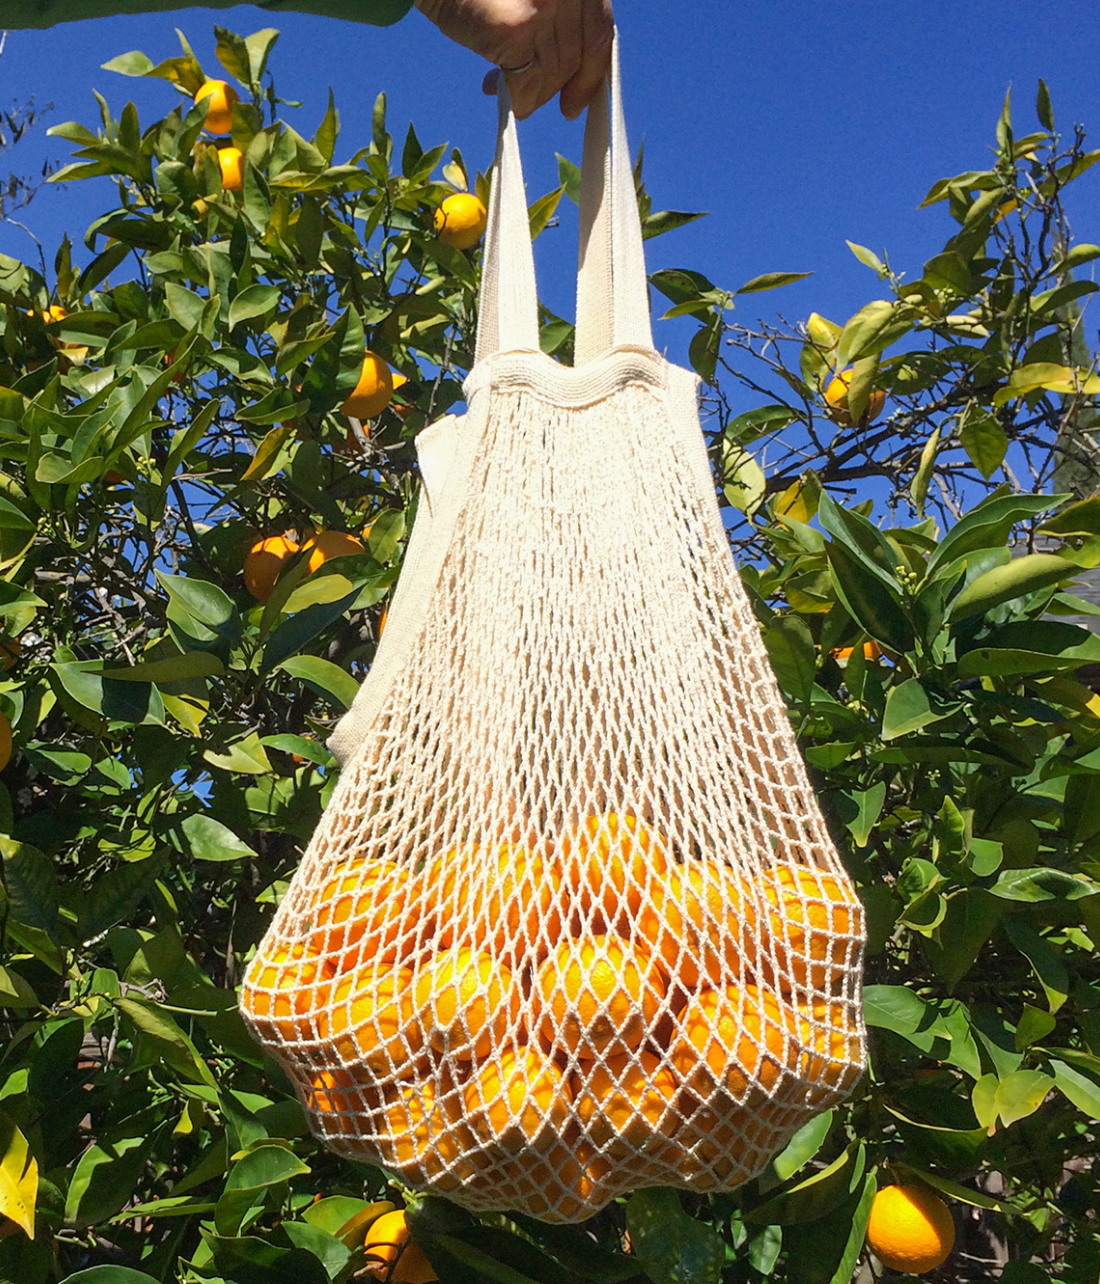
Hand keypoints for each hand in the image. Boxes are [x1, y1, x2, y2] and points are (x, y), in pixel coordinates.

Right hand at [414, 0, 613, 119]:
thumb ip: (556, 17)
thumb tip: (565, 74)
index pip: (600, 30)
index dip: (591, 73)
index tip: (573, 105)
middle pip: (577, 56)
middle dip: (556, 87)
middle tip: (537, 103)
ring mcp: (547, 5)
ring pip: (553, 73)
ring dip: (531, 93)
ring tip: (502, 87)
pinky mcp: (519, 27)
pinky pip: (527, 83)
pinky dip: (517, 99)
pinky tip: (498, 92)